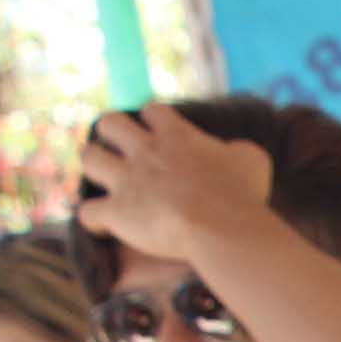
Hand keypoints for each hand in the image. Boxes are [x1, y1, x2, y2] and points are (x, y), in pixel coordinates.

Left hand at [76, 105, 275, 265]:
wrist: (220, 229)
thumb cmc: (242, 195)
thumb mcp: (253, 160)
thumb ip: (237, 149)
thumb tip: (232, 150)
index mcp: (177, 136)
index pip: (153, 111)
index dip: (155, 122)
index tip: (163, 135)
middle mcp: (145, 152)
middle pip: (109, 123)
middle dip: (112, 135)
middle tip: (126, 153)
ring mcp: (127, 181)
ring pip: (89, 159)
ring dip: (96, 168)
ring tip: (107, 182)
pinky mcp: (116, 213)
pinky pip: (87, 213)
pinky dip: (93, 220)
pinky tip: (103, 227)